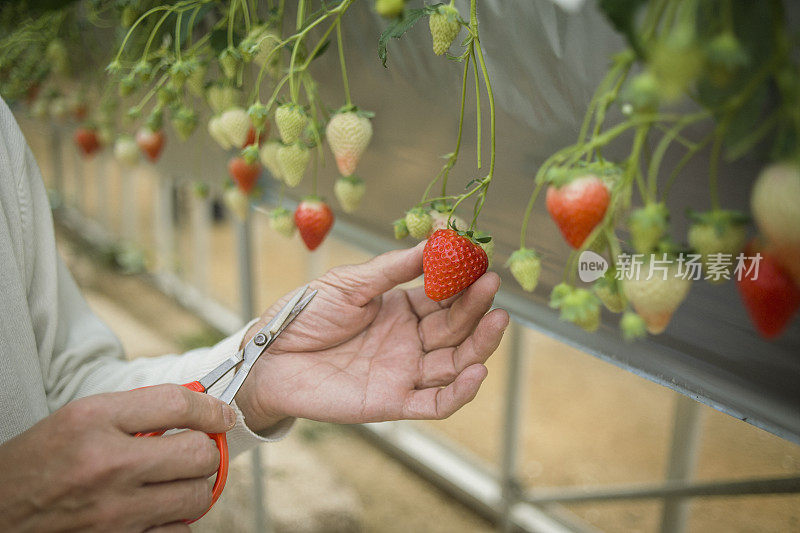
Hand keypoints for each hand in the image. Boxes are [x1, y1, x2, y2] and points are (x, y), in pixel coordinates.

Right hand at [0, 385, 235, 531]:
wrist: (0, 511)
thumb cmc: (42, 460)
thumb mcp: (81, 417)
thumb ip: (139, 409)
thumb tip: (201, 408)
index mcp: (93, 421)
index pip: (176, 404)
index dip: (211, 408)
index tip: (221, 414)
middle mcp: (106, 464)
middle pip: (198, 453)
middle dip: (205, 449)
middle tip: (193, 449)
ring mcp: (112, 511)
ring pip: (197, 495)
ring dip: (196, 485)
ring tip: (177, 479)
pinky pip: (179, 531)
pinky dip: (178, 520)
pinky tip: (161, 508)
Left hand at [236, 243, 508, 430]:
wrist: (269, 355)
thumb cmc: (305, 316)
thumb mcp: (350, 283)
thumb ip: (392, 269)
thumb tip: (432, 243)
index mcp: (401, 310)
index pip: (444, 298)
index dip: (464, 283)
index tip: (481, 262)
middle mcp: (409, 342)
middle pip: (455, 329)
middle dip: (477, 307)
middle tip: (492, 285)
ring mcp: (403, 373)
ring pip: (455, 363)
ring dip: (480, 344)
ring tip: (497, 319)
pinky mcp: (393, 402)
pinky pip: (436, 403)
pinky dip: (460, 392)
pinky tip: (477, 370)